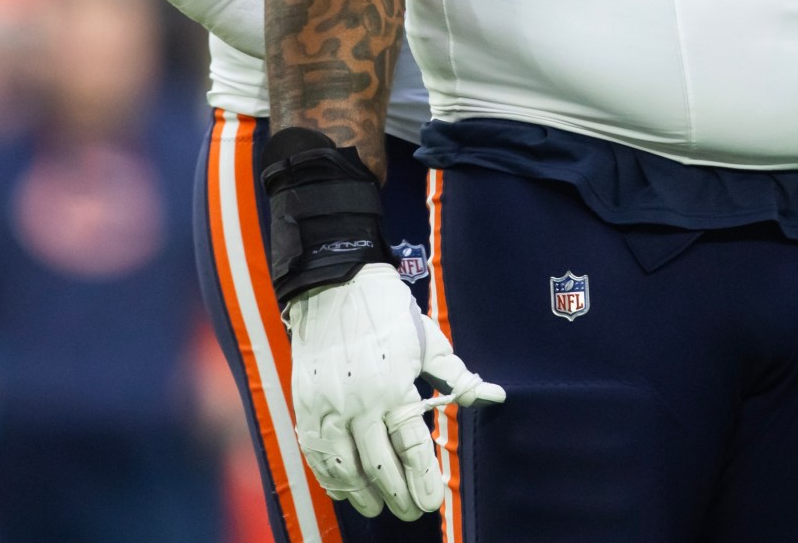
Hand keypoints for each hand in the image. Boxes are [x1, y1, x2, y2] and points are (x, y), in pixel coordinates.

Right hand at [285, 262, 504, 519]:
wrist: (335, 284)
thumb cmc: (389, 312)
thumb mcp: (429, 339)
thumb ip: (457, 375)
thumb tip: (493, 396)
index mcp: (395, 387)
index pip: (412, 448)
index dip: (424, 480)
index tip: (433, 503)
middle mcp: (360, 403)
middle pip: (380, 466)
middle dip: (399, 495)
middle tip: (413, 512)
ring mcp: (328, 407)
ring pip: (344, 468)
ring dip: (364, 494)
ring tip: (379, 507)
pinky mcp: (304, 406)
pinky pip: (316, 455)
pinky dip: (330, 478)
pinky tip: (345, 489)